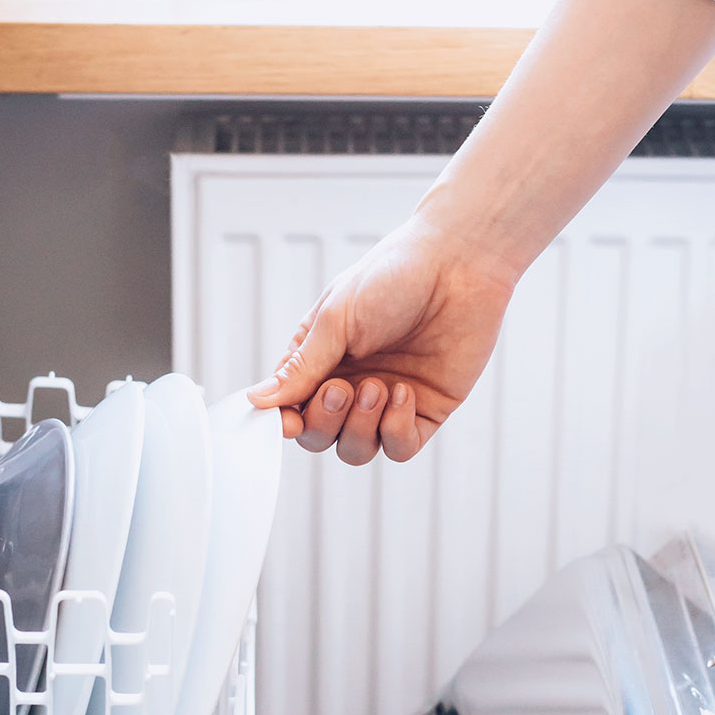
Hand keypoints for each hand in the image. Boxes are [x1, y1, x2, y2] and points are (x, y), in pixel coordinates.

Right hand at [246, 214, 516, 463]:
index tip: (288, 420)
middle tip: (342, 387)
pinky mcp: (426, 410)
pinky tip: (402, 392)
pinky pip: (399, 447)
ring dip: (359, 427)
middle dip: (324, 421)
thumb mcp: (336, 320)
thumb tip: (257, 401)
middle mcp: (350, 384)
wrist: (457, 264)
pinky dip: (394, 429)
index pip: (290, 408)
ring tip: (377, 386)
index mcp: (320, 359)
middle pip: (319, 438)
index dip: (285, 422)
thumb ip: (301, 367)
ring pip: (356, 450)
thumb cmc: (392, 277)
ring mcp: (387, 401)